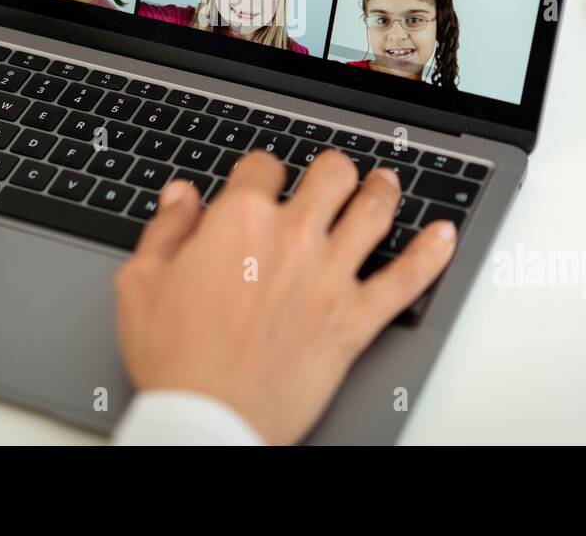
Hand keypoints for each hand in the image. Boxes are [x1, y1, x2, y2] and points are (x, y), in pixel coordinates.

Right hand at [115, 150, 457, 444]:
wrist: (208, 419)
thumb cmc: (176, 357)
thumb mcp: (142, 282)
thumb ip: (167, 230)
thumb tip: (182, 197)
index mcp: (241, 222)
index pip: (264, 166)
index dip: (262, 167)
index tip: (261, 177)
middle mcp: (294, 239)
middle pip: (332, 176)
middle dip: (332, 169)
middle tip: (333, 174)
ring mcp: (331, 277)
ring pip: (374, 213)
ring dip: (384, 191)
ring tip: (386, 183)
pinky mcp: (355, 320)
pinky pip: (407, 280)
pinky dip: (431, 253)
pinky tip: (443, 236)